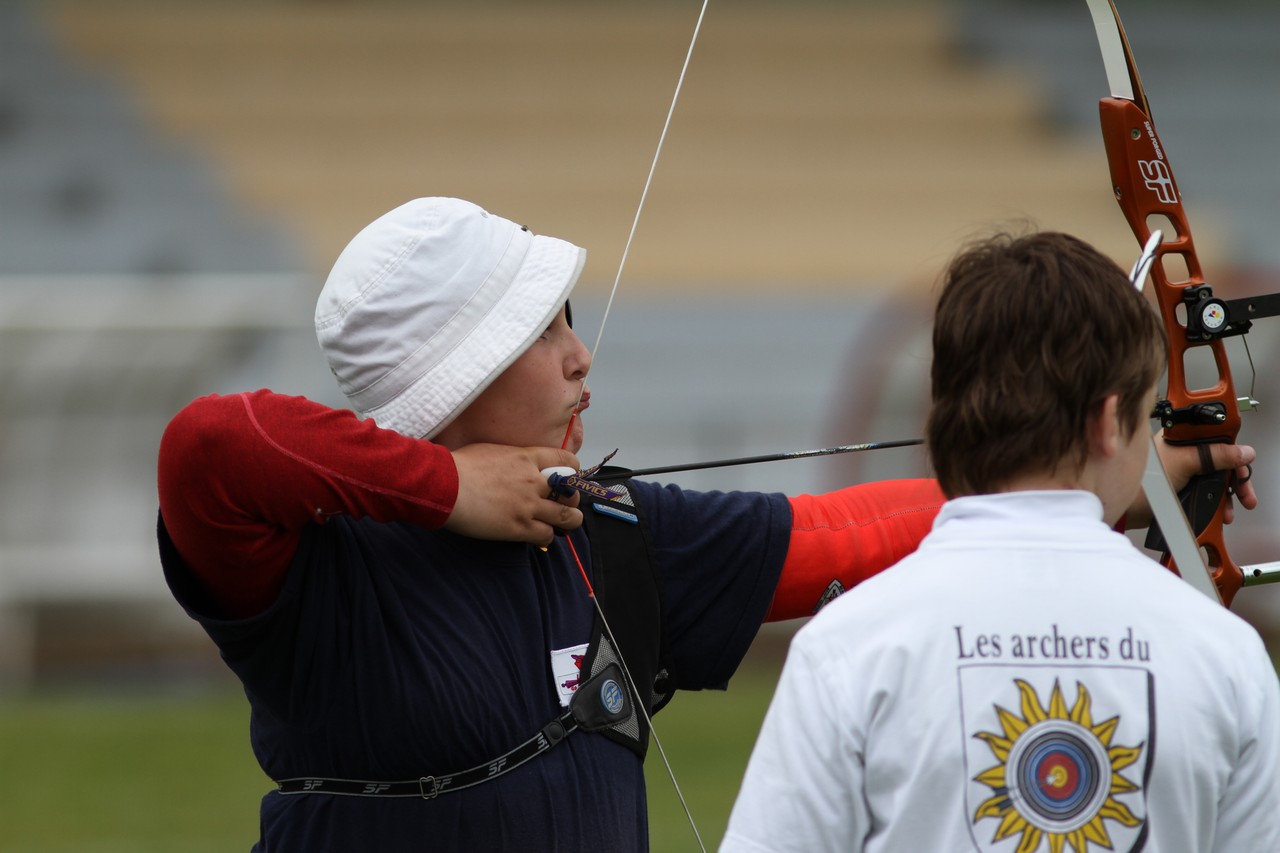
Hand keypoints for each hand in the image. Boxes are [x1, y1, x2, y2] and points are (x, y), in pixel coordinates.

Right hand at [446, 444, 583, 545]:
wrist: (444, 486)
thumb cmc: (459, 466)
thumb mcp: (491, 449)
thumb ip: (511, 457)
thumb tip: (513, 462)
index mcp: (527, 457)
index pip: (566, 459)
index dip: (573, 471)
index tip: (567, 479)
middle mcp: (533, 481)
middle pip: (571, 492)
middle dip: (571, 500)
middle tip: (562, 505)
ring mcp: (528, 505)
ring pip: (567, 517)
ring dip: (567, 522)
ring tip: (560, 524)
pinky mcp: (518, 527)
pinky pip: (546, 535)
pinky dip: (545, 537)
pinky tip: (536, 535)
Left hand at [1126, 435, 1256, 526]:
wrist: (1129, 508)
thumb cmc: (1145, 479)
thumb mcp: (1185, 462)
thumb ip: (1215, 455)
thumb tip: (1242, 452)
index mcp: (1183, 437)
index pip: (1217, 436)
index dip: (1233, 448)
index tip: (1244, 462)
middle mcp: (1185, 451)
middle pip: (1222, 459)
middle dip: (1235, 477)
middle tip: (1244, 492)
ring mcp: (1185, 470)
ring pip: (1217, 478)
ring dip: (1229, 493)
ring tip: (1232, 507)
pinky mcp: (1184, 487)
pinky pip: (1208, 492)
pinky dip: (1218, 502)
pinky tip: (1221, 511)